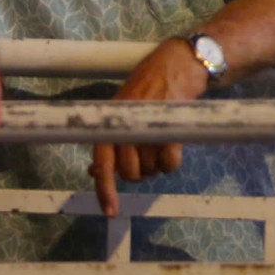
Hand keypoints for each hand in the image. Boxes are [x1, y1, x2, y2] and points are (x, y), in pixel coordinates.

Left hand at [89, 38, 206, 217]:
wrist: (180, 62)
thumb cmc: (150, 85)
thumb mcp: (123, 110)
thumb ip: (110, 141)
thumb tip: (94, 172)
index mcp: (109, 121)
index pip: (102, 163)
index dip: (105, 190)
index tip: (111, 211)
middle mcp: (125, 125)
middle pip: (130, 172)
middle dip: (140, 170)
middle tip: (149, 155)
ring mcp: (147, 127)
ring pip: (150, 169)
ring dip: (158, 164)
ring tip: (163, 143)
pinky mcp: (170, 127)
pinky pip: (170, 163)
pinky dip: (173, 161)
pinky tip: (175, 147)